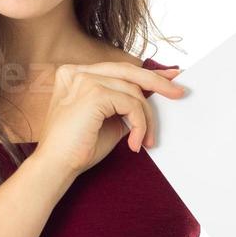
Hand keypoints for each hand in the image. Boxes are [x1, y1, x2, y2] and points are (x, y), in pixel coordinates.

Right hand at [29, 62, 185, 180]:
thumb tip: (152, 96)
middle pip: (128, 71)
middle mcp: (77, 72)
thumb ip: (124, 104)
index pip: (118, 69)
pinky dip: (140, 124)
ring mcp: (83, 80)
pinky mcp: (93, 93)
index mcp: (75, 74)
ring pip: (132, 91)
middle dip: (158, 82)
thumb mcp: (107, 120)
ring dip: (145, 118)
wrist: (56, 167)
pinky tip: (135, 142)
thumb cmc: (77, 149)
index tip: (169, 77)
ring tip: (147, 140)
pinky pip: (130, 104)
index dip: (146, 73)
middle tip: (179, 92)